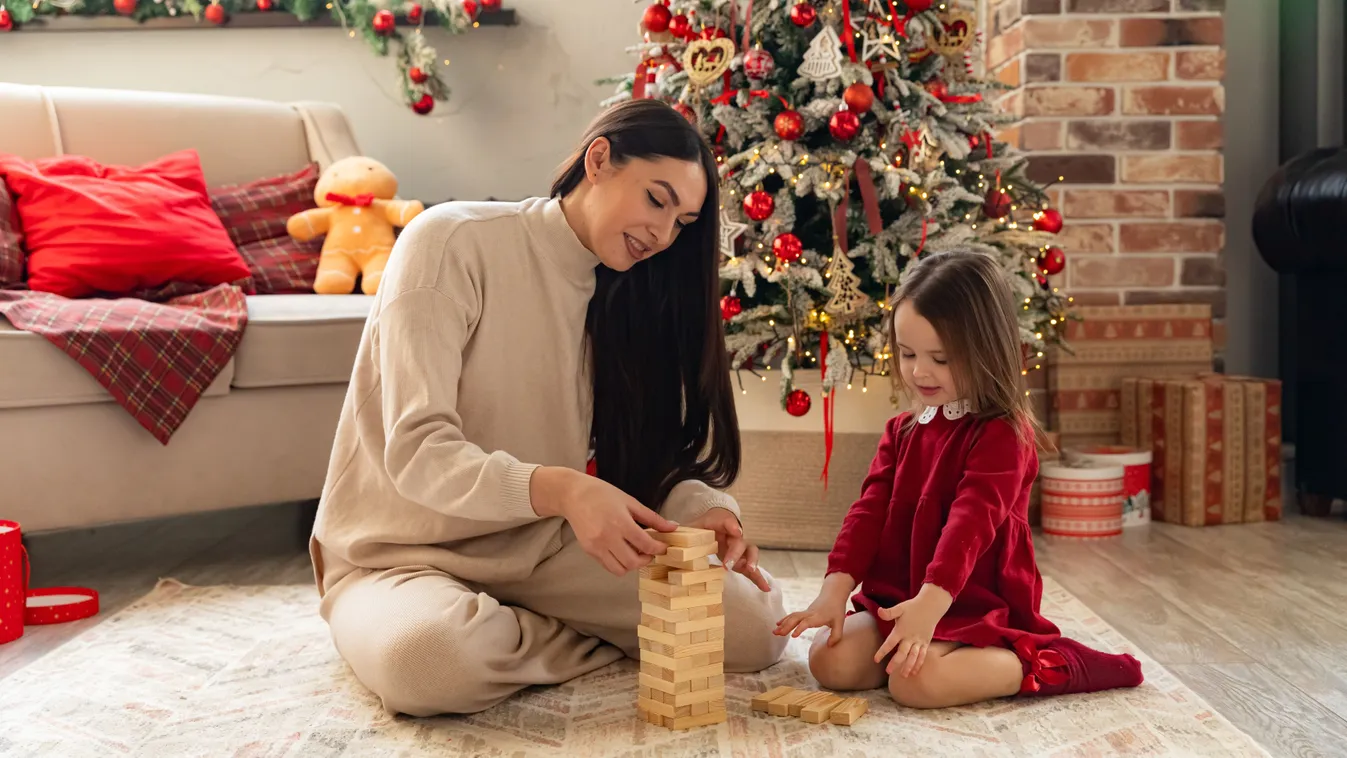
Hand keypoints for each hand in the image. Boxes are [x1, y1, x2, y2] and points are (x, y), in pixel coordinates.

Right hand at [530, 466, 677, 576]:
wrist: (572, 495)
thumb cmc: (602, 494)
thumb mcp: (630, 501)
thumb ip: (652, 517)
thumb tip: (672, 527)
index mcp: (620, 523)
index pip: (646, 545)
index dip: (659, 549)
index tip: (664, 546)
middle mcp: (608, 538)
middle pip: (633, 563)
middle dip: (646, 559)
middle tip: (650, 551)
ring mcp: (596, 547)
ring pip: (620, 570)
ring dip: (632, 565)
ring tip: (635, 552)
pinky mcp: (589, 551)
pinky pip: (608, 565)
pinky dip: (618, 563)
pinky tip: (621, 550)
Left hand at [686, 507, 769, 591]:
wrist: (715, 525)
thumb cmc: (703, 525)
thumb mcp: (694, 525)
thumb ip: (686, 529)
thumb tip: (673, 527)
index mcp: (722, 523)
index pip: (728, 521)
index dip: (732, 526)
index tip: (736, 532)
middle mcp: (735, 535)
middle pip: (740, 541)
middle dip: (736, 552)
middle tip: (728, 564)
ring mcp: (740, 548)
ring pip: (751, 553)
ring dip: (751, 562)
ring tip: (750, 570)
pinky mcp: (742, 561)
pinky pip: (752, 569)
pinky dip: (759, 579)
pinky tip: (766, 589)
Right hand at [774, 575, 852, 643]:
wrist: (833, 595)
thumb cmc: (836, 609)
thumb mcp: (840, 623)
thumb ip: (836, 635)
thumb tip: (829, 646)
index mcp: (818, 617)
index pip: (807, 622)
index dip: (800, 628)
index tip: (793, 636)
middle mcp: (810, 614)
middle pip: (796, 619)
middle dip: (786, 626)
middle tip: (777, 634)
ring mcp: (806, 612)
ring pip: (792, 617)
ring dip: (783, 624)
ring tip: (774, 632)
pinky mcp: (804, 612)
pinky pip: (793, 615)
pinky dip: (785, 619)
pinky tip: (778, 624)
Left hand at [873, 584, 952, 676]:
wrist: (931, 606)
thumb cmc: (913, 607)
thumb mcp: (900, 608)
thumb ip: (889, 612)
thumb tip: (879, 611)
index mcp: (901, 630)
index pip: (890, 643)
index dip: (883, 651)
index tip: (876, 660)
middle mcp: (910, 638)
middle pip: (902, 653)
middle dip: (895, 663)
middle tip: (888, 672)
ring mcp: (919, 641)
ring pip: (913, 656)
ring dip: (908, 666)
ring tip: (903, 676)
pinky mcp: (925, 643)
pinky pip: (922, 655)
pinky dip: (919, 664)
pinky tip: (914, 672)